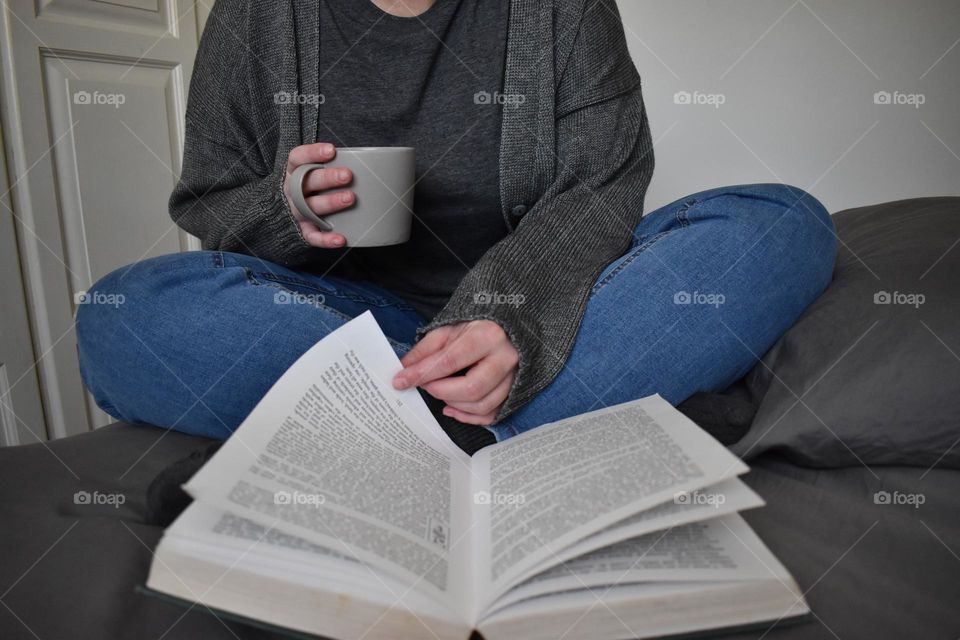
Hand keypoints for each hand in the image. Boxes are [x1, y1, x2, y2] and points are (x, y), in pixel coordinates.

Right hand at [283, 142, 354, 247]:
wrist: (293, 208)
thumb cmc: (316, 182)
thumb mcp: (318, 168)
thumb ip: (338, 162)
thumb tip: (375, 160)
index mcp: (294, 170)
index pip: (298, 157)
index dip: (312, 153)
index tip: (332, 151)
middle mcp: (292, 190)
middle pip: (307, 182)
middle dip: (327, 178)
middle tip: (348, 175)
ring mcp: (297, 210)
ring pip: (310, 207)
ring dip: (330, 203)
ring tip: (350, 198)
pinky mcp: (303, 229)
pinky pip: (312, 236)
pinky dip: (326, 239)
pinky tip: (341, 238)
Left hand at [392, 321, 518, 424]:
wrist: (507, 329)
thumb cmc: (475, 328)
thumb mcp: (448, 330)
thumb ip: (425, 350)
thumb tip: (404, 370)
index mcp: (488, 336)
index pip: (450, 361)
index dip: (423, 373)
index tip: (401, 380)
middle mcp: (505, 358)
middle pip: (471, 388)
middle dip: (440, 391)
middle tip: (425, 385)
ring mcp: (513, 377)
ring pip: (482, 405)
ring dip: (453, 404)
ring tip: (439, 392)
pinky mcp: (513, 392)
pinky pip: (490, 415)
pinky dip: (467, 417)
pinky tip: (451, 409)